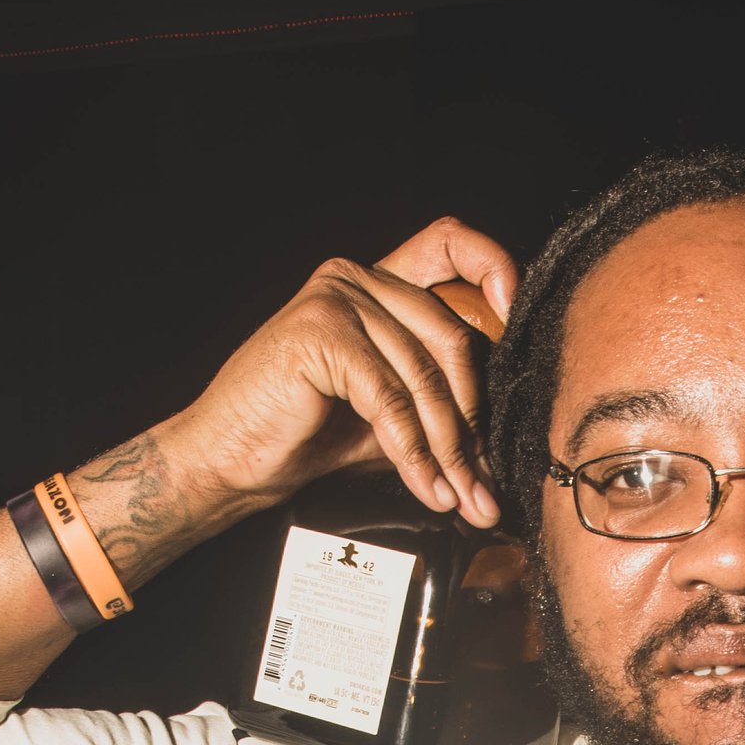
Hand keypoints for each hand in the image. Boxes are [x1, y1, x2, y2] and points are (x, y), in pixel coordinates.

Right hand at [167, 218, 517, 529]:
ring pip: (425, 374)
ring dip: (448, 449)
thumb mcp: (389, 415)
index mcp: (376, 282)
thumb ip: (438, 402)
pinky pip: (390, 398)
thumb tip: (502, 439)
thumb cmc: (302, 436)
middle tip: (483, 482)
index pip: (451, 247)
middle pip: (451, 335)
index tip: (515, 323)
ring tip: (460, 497)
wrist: (229, 461)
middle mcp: (356, 277)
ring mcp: (336, 298)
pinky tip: (425, 485)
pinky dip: (413, 451)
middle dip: (473, 420)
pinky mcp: (320, 332)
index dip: (493, 270)